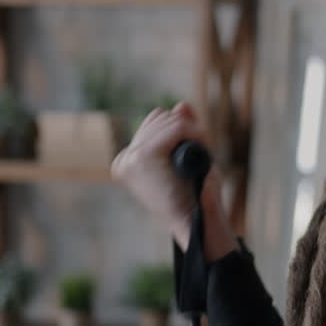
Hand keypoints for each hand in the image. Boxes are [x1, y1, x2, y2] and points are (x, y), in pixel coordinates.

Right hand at [111, 102, 235, 253]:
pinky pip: (177, 126)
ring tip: (200, 156)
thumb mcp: (187, 157)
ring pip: (169, 119)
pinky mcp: (145, 156)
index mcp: (127, 160)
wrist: (196, 221)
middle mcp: (125, 158)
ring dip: (192, 132)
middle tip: (200, 155)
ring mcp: (132, 157)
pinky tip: (201, 151)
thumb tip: (182, 105)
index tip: (194, 151)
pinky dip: (195, 133)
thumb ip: (182, 129)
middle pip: (160, 116)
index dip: (179, 130)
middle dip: (185, 129)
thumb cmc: (194, 194)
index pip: (154, 122)